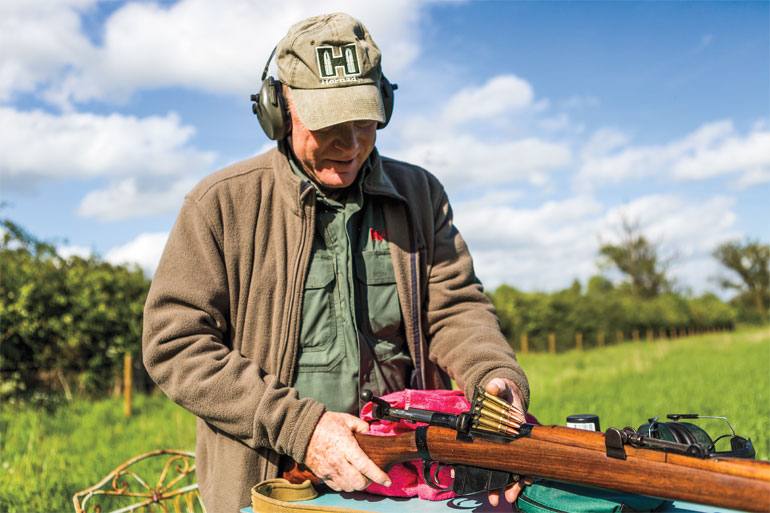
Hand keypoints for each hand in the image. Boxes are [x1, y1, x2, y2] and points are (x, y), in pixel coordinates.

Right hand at [304, 411, 391, 491]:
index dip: (378, 476)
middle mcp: (338, 460)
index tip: (387, 480)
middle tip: (372, 477)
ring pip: (348, 487)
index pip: (366, 466)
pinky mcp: (322, 474)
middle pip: (358, 482)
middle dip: (368, 483)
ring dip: (357, 485)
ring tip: (360, 477)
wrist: (302, 430)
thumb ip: (361, 426)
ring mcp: (329, 469)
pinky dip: (345, 485)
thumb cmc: (324, 423)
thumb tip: (370, 431)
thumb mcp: (346, 419)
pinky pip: (337, 487)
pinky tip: (347, 477)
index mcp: (346, 446)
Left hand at [484, 378, 532, 505]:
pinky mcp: (496, 446)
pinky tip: (482, 485)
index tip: (524, 479)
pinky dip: (489, 474)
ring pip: (508, 468)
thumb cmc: (503, 390)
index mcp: (518, 427)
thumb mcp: (501, 386)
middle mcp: (515, 439)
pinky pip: (494, 462)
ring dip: (504, 484)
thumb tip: (492, 388)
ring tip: (499, 498)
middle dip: (513, 483)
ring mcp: (506, 444)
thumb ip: (498, 386)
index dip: (525, 466)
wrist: (498, 392)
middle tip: (507, 496)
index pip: (525, 449)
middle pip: (518, 464)